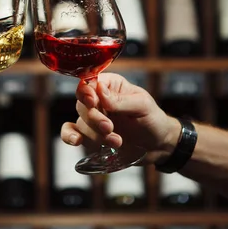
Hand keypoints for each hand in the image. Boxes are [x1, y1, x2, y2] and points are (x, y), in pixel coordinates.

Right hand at [60, 73, 178, 163]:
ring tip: (117, 141)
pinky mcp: (91, 135)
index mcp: (111, 85)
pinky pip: (71, 132)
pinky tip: (76, 141)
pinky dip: (69, 136)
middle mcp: (99, 99)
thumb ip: (120, 100)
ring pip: (81, 122)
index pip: (89, 82)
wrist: (158, 145)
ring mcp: (93, 118)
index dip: (87, 92)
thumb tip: (99, 90)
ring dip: (95, 134)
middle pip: (82, 104)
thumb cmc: (153, 119)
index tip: (93, 102)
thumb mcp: (142, 105)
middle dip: (95, 118)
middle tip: (110, 128)